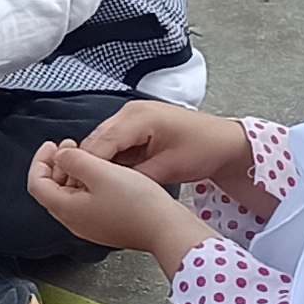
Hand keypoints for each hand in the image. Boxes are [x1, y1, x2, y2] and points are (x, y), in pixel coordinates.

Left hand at [29, 140, 207, 268]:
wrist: (166, 229)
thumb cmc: (137, 203)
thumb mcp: (100, 171)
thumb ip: (73, 160)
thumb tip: (59, 156)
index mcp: (66, 209)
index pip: (36, 183)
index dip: (40, 160)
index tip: (52, 144)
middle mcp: (74, 222)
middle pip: (50, 190)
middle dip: (55, 165)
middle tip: (68, 146)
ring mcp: (90, 227)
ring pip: (68, 196)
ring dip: (71, 174)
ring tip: (86, 156)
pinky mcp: (105, 227)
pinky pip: (85, 203)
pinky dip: (85, 185)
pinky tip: (101, 174)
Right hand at [83, 100, 259, 206]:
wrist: (225, 141)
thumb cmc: (204, 149)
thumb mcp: (168, 169)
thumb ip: (135, 178)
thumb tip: (108, 188)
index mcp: (138, 117)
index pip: (100, 143)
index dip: (85, 167)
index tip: (77, 190)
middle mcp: (131, 111)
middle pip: (96, 141)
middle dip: (86, 165)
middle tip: (78, 191)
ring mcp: (132, 116)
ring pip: (102, 142)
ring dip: (97, 163)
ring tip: (90, 186)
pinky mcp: (135, 125)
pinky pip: (114, 142)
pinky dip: (109, 159)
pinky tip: (107, 175)